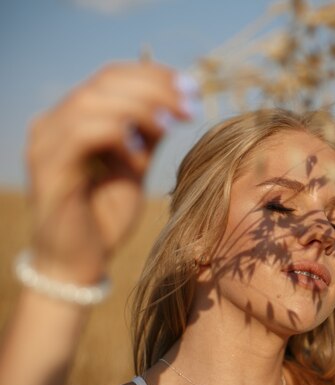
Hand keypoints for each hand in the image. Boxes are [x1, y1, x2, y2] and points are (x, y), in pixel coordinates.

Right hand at [25, 62, 197, 284]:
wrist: (80, 261)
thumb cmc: (106, 215)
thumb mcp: (136, 165)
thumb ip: (148, 134)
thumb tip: (176, 101)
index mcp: (74, 118)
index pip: (113, 77)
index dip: (155, 76)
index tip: (192, 89)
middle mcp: (54, 123)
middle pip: (105, 82)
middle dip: (155, 89)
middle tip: (190, 106)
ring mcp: (46, 143)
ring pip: (94, 101)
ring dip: (141, 108)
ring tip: (170, 127)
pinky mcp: (48, 168)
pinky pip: (82, 133)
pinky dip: (118, 135)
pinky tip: (139, 157)